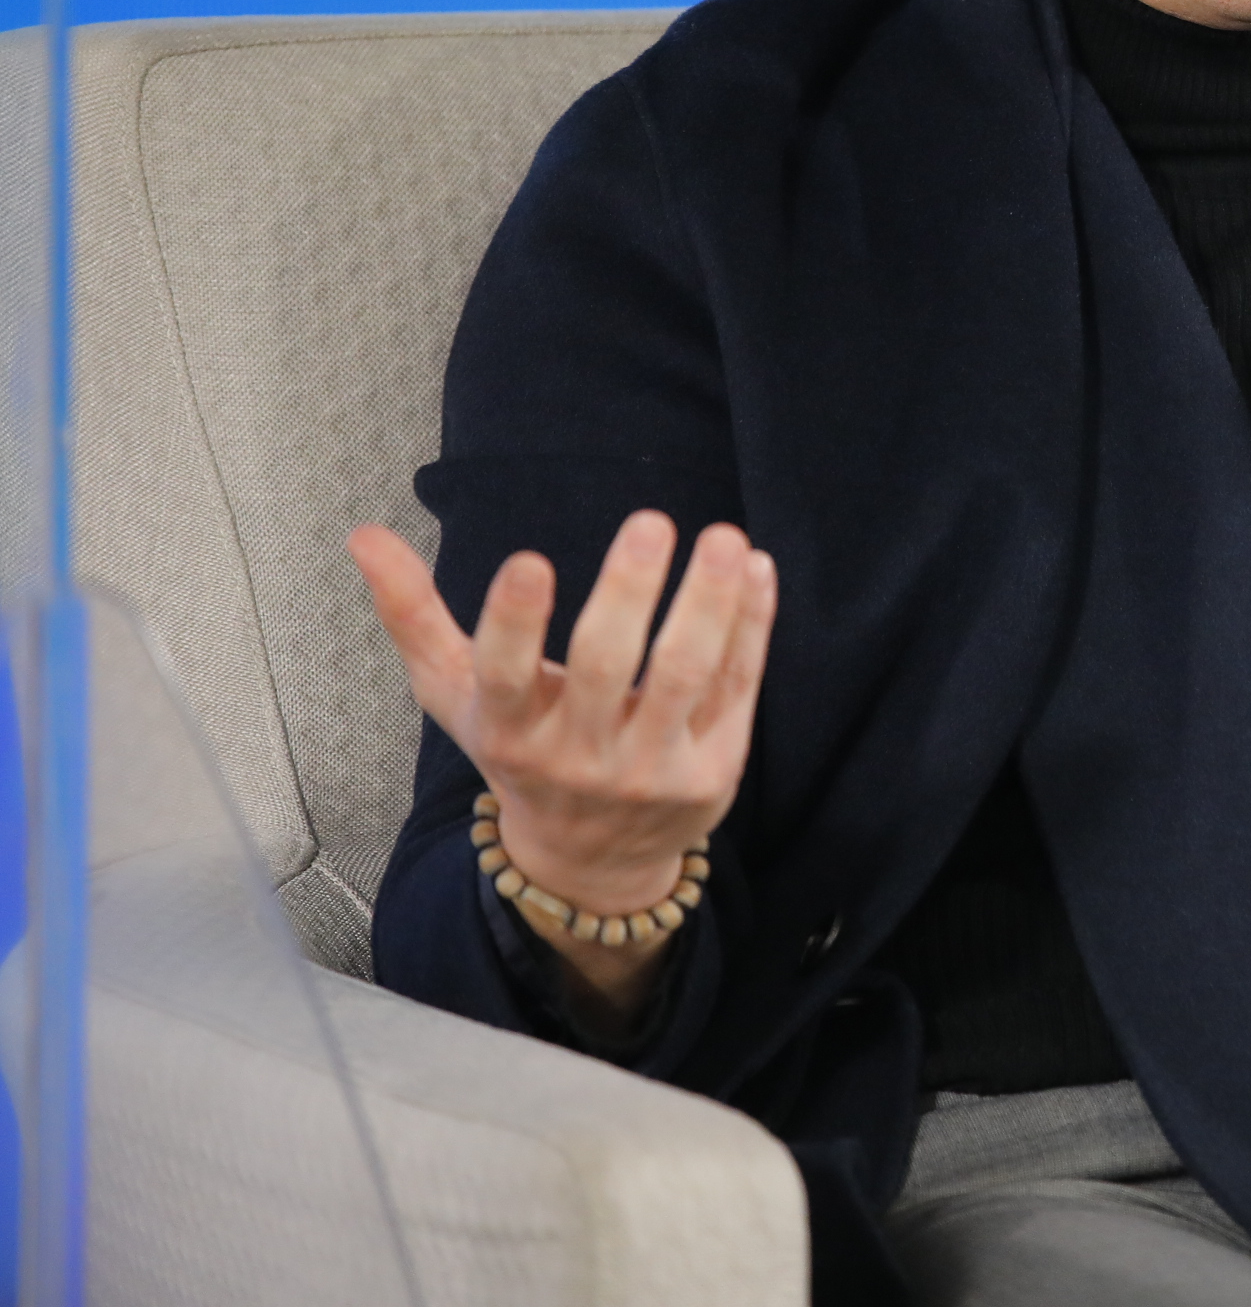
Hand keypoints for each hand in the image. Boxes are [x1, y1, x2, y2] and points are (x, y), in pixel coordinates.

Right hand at [350, 512, 774, 993]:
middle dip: (628, 593)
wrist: (590, 860)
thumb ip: (413, 615)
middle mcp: (580, 755)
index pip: (506, 677)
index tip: (528, 562)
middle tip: (649, 522)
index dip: (515, 623)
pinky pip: (739, 686)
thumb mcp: (458, 696)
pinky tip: (756, 567)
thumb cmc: (519, 752)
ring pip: (688, 676)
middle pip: (608, 668)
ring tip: (725, 537)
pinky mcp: (714, 769)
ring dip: (710, 602)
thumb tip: (363, 533)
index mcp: (511, 731)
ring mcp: (652, 767)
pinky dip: (751, 624)